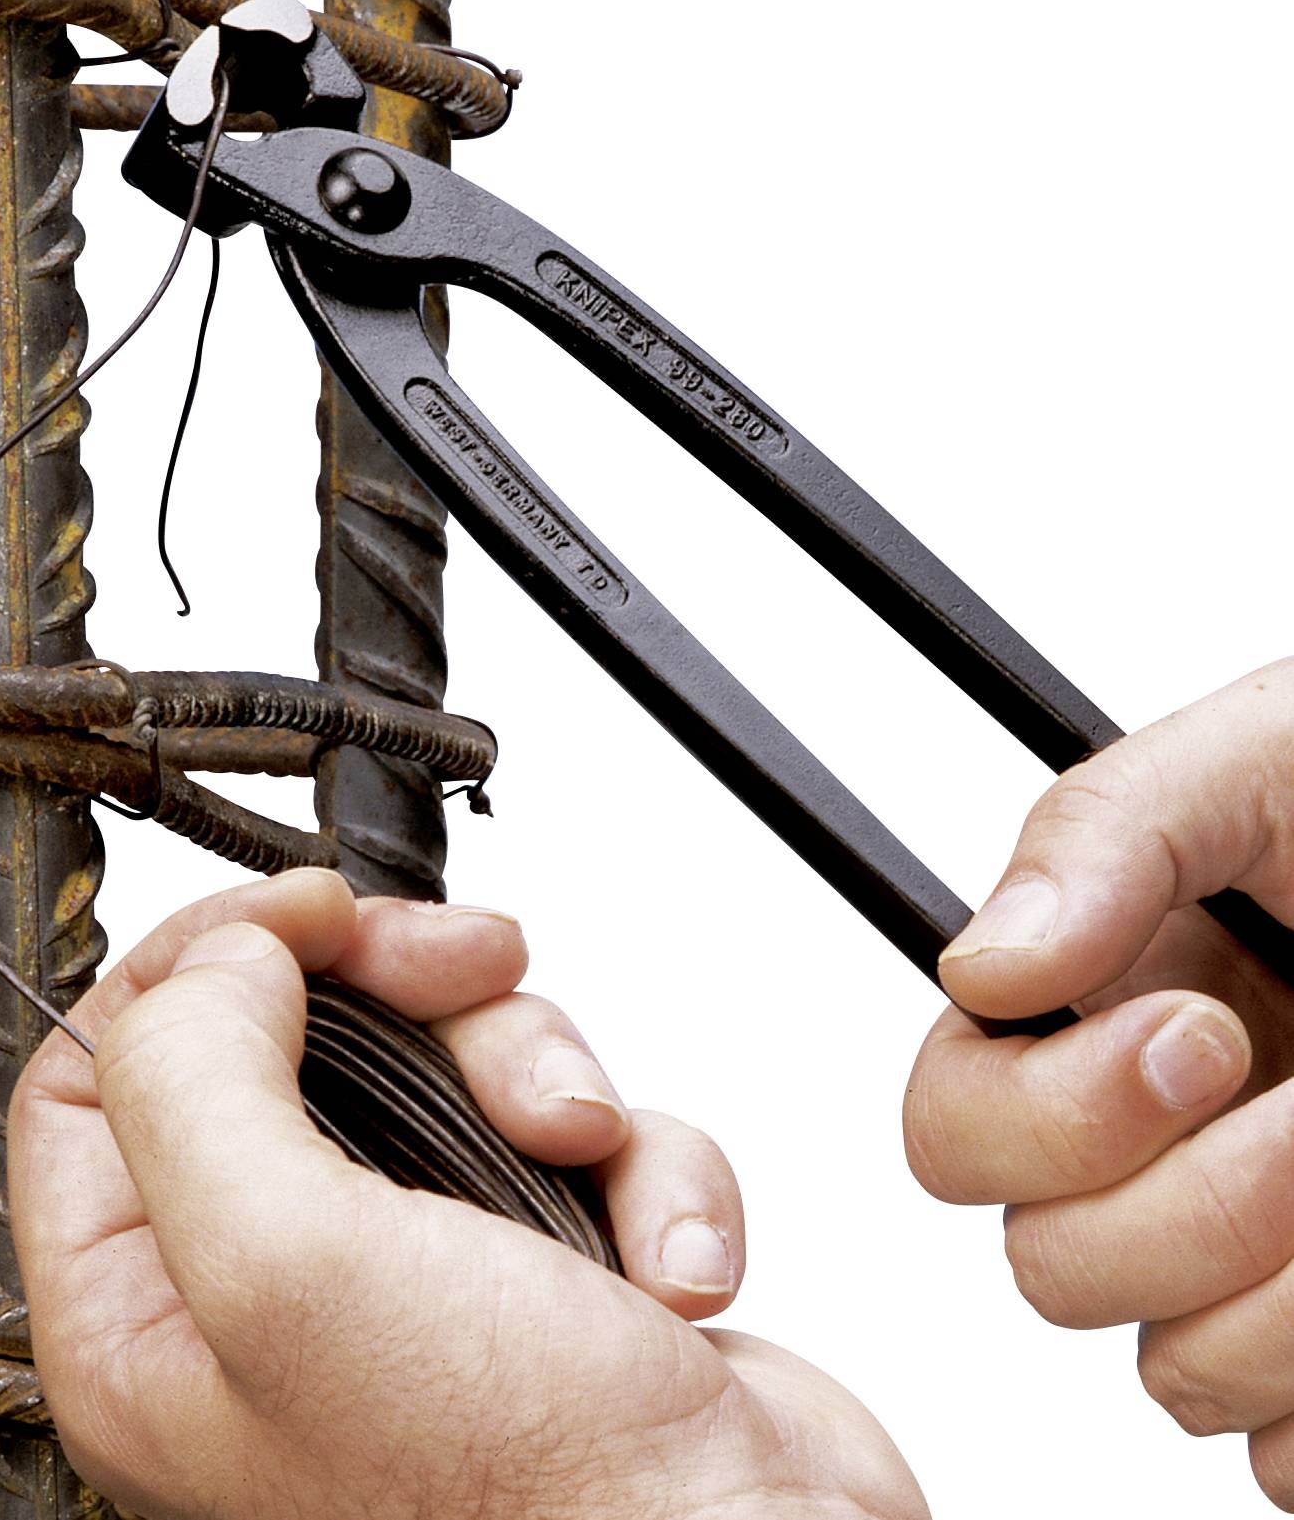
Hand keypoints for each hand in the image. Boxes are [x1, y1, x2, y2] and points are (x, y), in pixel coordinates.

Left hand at [11, 866, 924, 1519]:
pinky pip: (576, 1128)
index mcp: (148, 1317)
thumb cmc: (521, 1495)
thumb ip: (195, 1078)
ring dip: (534, 1074)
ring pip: (449, 1060)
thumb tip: (223, 959)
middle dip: (402, 987)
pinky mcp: (549, 1267)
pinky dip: (637, 1168)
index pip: (94, 1070)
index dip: (197, 965)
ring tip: (572, 1148)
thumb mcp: (285, 1264)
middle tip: (459, 969)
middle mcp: (267, 1293)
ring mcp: (415, 1279)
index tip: (302, 922)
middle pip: (291, 1034)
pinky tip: (656, 1263)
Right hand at [904, 660, 1293, 1505]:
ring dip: (1289, 1299)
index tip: (1204, 1036)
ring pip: (1177, 1374)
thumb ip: (1104, 832)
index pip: (953, 1134)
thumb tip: (983, 966)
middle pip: (1053, 1270)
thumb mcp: (1268, 762)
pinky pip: (1289, 1459)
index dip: (1054, 1115)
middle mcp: (1143, 1157)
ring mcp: (1242, 1269)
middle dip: (1200, 1204)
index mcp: (1087, 1021)